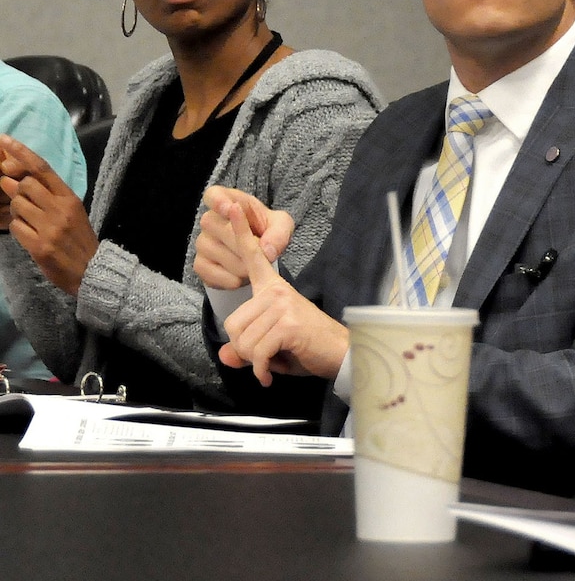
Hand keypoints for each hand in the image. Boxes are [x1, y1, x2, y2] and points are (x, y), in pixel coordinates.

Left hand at [0, 135, 97, 295]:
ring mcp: (50, 227)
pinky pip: (15, 227)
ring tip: (29, 221)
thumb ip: (45, 195)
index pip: (42, 169)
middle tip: (23, 201)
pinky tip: (29, 235)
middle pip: (25, 184)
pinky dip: (17, 229)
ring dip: (16, 211)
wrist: (91, 270)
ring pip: (17, 205)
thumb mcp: (70, 212)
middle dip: (16, 191)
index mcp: (70, 198)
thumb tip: (12, 179)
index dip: (21, 152)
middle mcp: (60, 209)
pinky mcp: (39, 245)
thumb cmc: (78, 238)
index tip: (4, 139)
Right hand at [194, 186, 295, 289]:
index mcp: (230, 201)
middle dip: (240, 243)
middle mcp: (211, 220)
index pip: (214, 195)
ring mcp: (203, 242)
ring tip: (253, 267)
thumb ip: (279, 233)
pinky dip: (226, 278)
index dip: (218, 201)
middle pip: (215, 226)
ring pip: (212, 251)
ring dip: (237, 264)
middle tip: (259, 255)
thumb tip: (267, 251)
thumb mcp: (282, 226)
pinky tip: (240, 279)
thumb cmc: (268, 231)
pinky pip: (207, 271)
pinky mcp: (200, 263)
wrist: (259, 255)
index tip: (230, 208)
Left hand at [212, 203, 346, 385]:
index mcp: (272, 289)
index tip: (231, 206)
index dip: (241, 232)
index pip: (252, 257)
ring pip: (243, 342)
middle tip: (266, 356)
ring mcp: (283, 306)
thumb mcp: (269, 347)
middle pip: (232, 325)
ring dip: (254, 361)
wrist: (341, 354)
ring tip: (274, 360)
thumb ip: (244, 349)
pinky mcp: (288, 324)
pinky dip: (260, 370)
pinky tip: (270, 374)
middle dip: (244, 349)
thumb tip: (226, 355)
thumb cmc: (307, 348)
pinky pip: (256, 353)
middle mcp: (276, 291)